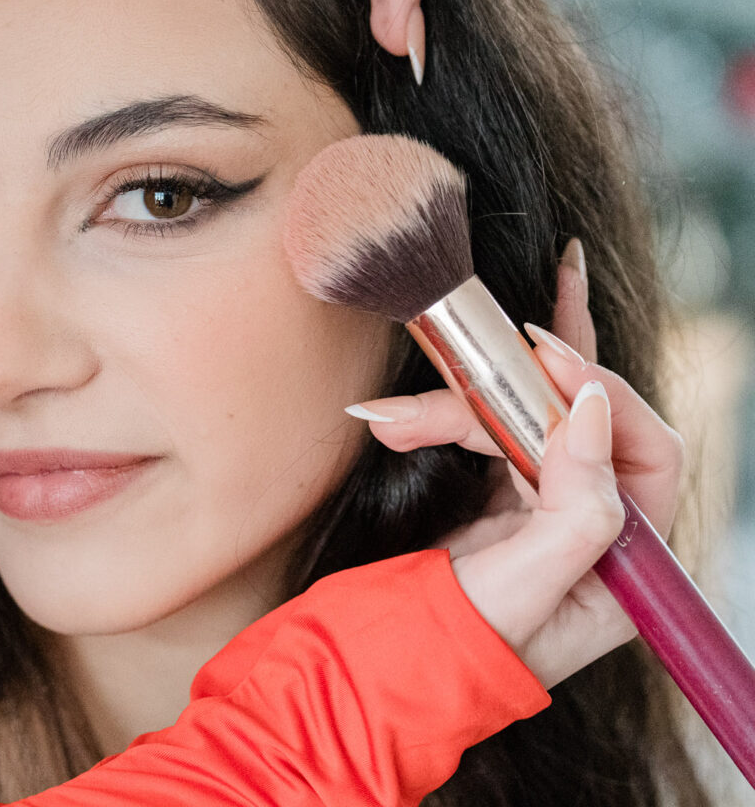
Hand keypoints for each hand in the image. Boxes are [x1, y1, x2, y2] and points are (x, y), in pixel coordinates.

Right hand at [345, 238, 685, 687]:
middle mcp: (599, 535)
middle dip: (513, 393)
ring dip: (455, 411)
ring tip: (393, 419)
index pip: (647, 453)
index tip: (547, 359)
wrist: (379, 669)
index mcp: (629, 566)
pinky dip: (446, 418)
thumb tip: (592, 409)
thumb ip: (576, 505)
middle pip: (578, 427)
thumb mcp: (525, 586)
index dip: (603, 396)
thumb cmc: (456, 647)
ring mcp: (550, 514)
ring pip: (522, 426)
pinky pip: (491, 436)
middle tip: (470, 357)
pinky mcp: (505, 502)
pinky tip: (407, 409)